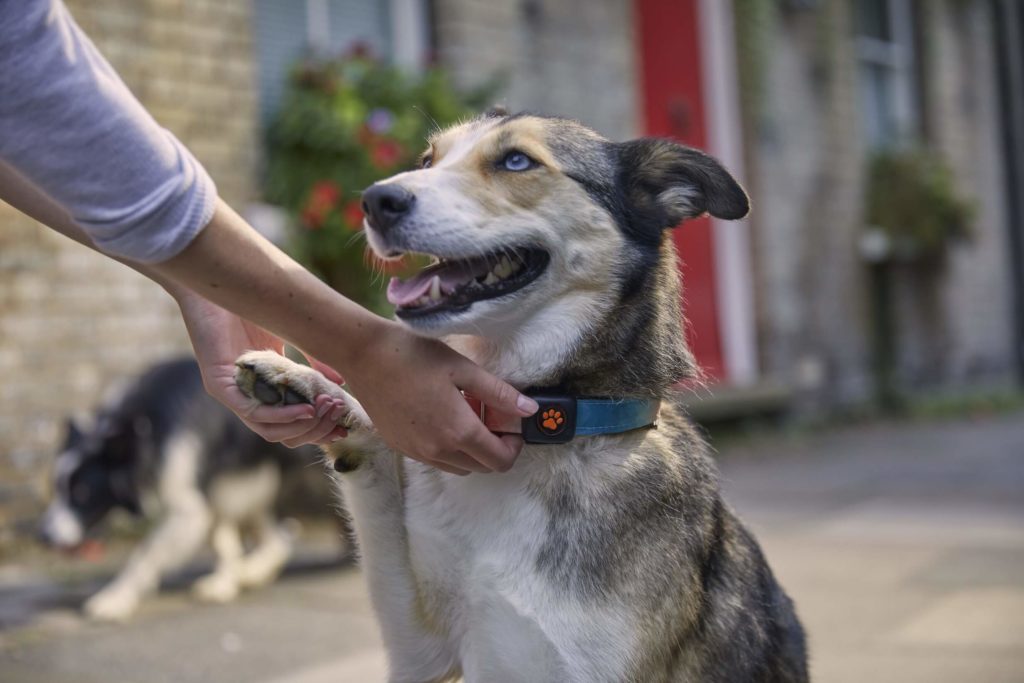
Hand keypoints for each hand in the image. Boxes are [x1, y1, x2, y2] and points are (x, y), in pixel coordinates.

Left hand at [176, 292, 346, 446]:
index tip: (344, 425)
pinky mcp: (218, 386)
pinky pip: (252, 412)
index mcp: (261, 391)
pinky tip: (305, 410)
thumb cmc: (249, 307)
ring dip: (301, 427)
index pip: (290, 425)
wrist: (214, 286)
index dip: (318, 430)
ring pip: (268, 430)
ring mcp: (230, 394)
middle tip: (339, 418)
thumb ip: (312, 361)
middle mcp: (245, 398)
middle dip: (315, 431)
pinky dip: (281, 416)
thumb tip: (341, 383)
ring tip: (324, 413)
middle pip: (283, 434)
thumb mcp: (289, 338)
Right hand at [342, 322, 537, 474]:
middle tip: (490, 414)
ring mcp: (416, 452)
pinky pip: (435, 459)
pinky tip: (441, 415)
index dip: (514, 445)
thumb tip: (530, 410)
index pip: (500, 460)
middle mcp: (438, 450)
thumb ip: (499, 393)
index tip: (511, 423)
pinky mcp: (400, 447)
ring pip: (458, 466)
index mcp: (459, 431)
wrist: (364, 355)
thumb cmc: (415, 355)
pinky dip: (448, 446)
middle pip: (482, 467)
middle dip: (495, 446)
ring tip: (465, 413)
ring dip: (471, 449)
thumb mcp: (464, 369)